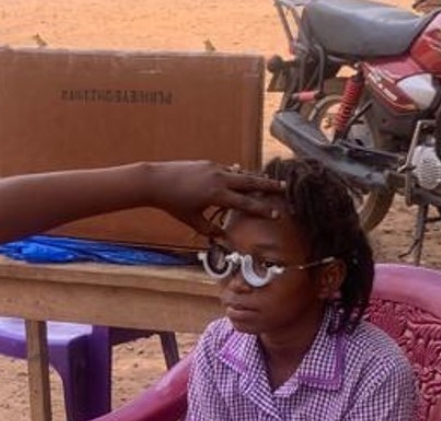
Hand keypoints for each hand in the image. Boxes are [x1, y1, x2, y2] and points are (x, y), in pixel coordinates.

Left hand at [147, 161, 282, 236]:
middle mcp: (219, 179)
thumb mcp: (192, 220)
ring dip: (254, 178)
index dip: (262, 209)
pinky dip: (237, 174)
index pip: (245, 203)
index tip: (276, 213)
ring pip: (240, 173)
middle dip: (268, 185)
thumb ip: (209, 229)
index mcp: (217, 195)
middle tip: (284, 187)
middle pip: (250, 181)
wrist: (156, 181)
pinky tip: (241, 177)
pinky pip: (228, 169)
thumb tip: (223, 237)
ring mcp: (214, 168)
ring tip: (266, 182)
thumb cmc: (172, 203)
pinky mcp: (208, 163)